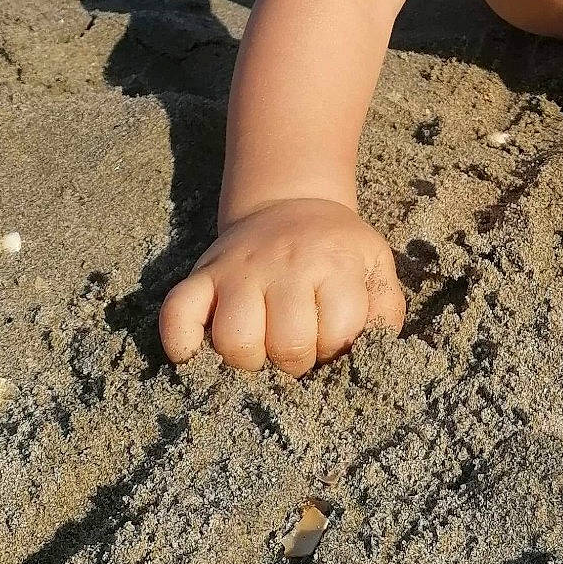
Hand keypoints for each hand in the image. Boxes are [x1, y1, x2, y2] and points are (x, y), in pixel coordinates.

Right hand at [158, 198, 405, 375]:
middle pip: (288, 343)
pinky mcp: (202, 275)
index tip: (332, 340)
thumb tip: (373, 350)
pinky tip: (199, 352)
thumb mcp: (375, 264)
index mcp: (333, 262)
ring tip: (261, 349)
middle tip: (298, 349)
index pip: (339, 332)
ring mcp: (238, 270)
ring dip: (249, 360)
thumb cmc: (336, 247)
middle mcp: (284, 263)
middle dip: (297, 362)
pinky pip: (177, 315)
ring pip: (234, 340)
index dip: (337, 348)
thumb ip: (385, 308)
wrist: (290, 202)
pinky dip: (182, 343)